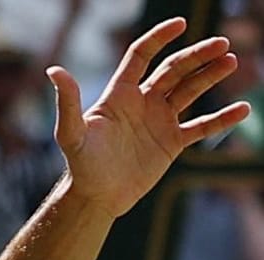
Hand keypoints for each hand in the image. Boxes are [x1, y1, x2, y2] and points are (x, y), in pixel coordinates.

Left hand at [50, 18, 249, 218]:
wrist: (96, 197)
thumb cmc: (81, 164)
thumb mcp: (71, 133)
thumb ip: (67, 102)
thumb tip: (54, 70)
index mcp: (120, 94)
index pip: (141, 56)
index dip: (159, 38)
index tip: (180, 23)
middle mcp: (142, 102)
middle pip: (174, 70)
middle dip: (197, 55)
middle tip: (222, 43)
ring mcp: (159, 120)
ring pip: (190, 91)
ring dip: (211, 75)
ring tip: (231, 62)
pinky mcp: (172, 142)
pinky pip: (202, 126)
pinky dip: (222, 118)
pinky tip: (243, 109)